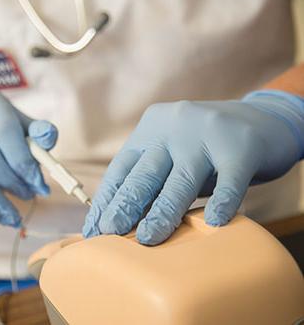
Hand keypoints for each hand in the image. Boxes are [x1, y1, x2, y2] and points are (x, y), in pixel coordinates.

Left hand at [83, 90, 302, 244]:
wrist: (262, 119)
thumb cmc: (206, 148)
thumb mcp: (173, 156)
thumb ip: (152, 180)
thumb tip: (123, 223)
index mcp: (150, 130)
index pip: (121, 169)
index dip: (107, 201)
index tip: (95, 229)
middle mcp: (173, 128)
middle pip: (145, 174)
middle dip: (125, 206)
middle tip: (110, 233)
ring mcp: (206, 134)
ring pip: (180, 180)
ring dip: (163, 212)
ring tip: (149, 238)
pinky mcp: (241, 146)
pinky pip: (230, 179)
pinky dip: (222, 202)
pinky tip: (214, 221)